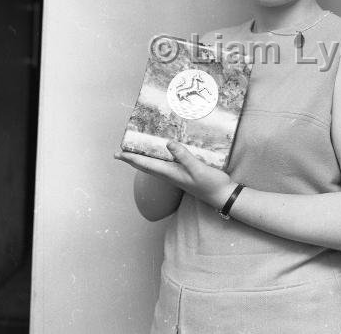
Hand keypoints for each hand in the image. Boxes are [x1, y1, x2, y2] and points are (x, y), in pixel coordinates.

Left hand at [114, 142, 234, 209]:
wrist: (221, 196)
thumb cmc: (210, 183)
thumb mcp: (198, 168)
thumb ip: (183, 156)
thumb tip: (168, 143)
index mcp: (170, 173)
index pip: (146, 164)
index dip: (132, 158)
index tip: (118, 153)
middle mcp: (170, 175)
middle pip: (146, 166)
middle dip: (132, 160)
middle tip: (119, 153)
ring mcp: (176, 175)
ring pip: (154, 166)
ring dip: (142, 160)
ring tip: (134, 153)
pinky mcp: (183, 174)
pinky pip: (164, 166)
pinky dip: (156, 159)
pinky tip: (160, 156)